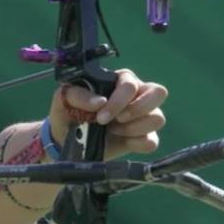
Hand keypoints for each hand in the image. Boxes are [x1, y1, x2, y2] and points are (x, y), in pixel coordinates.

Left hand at [48, 69, 167, 159]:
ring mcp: (142, 117)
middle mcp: (135, 95)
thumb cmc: (68, 111)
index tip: (101, 117)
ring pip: (157, 118)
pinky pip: (153, 141)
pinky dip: (138, 143)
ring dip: (133, 128)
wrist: (65, 138)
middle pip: (158, 93)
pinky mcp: (142, 137)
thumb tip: (100, 102)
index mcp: (119, 81)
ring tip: (113, 131)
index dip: (119, 101)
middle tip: (117, 121)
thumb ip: (79, 95)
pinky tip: (123, 142)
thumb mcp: (64, 97)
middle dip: (136, 110)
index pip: (131, 84)